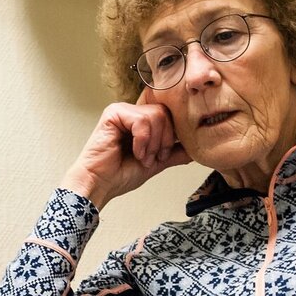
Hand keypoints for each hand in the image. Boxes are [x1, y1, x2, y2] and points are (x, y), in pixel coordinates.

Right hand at [59, 101, 190, 209]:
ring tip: (141, 157)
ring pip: (156, 116)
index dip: (172, 136)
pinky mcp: (113, 114)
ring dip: (153, 143)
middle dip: (164, 140)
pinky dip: (142, 140)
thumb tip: (195, 148)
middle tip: (152, 158)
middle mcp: (131, 112)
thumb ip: (174, 153)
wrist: (100, 184)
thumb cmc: (119, 175)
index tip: (162, 155)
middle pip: (165, 113)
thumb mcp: (155, 162)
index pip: (170, 115)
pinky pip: (141, 120)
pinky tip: (134, 151)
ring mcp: (122, 111)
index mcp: (140, 120)